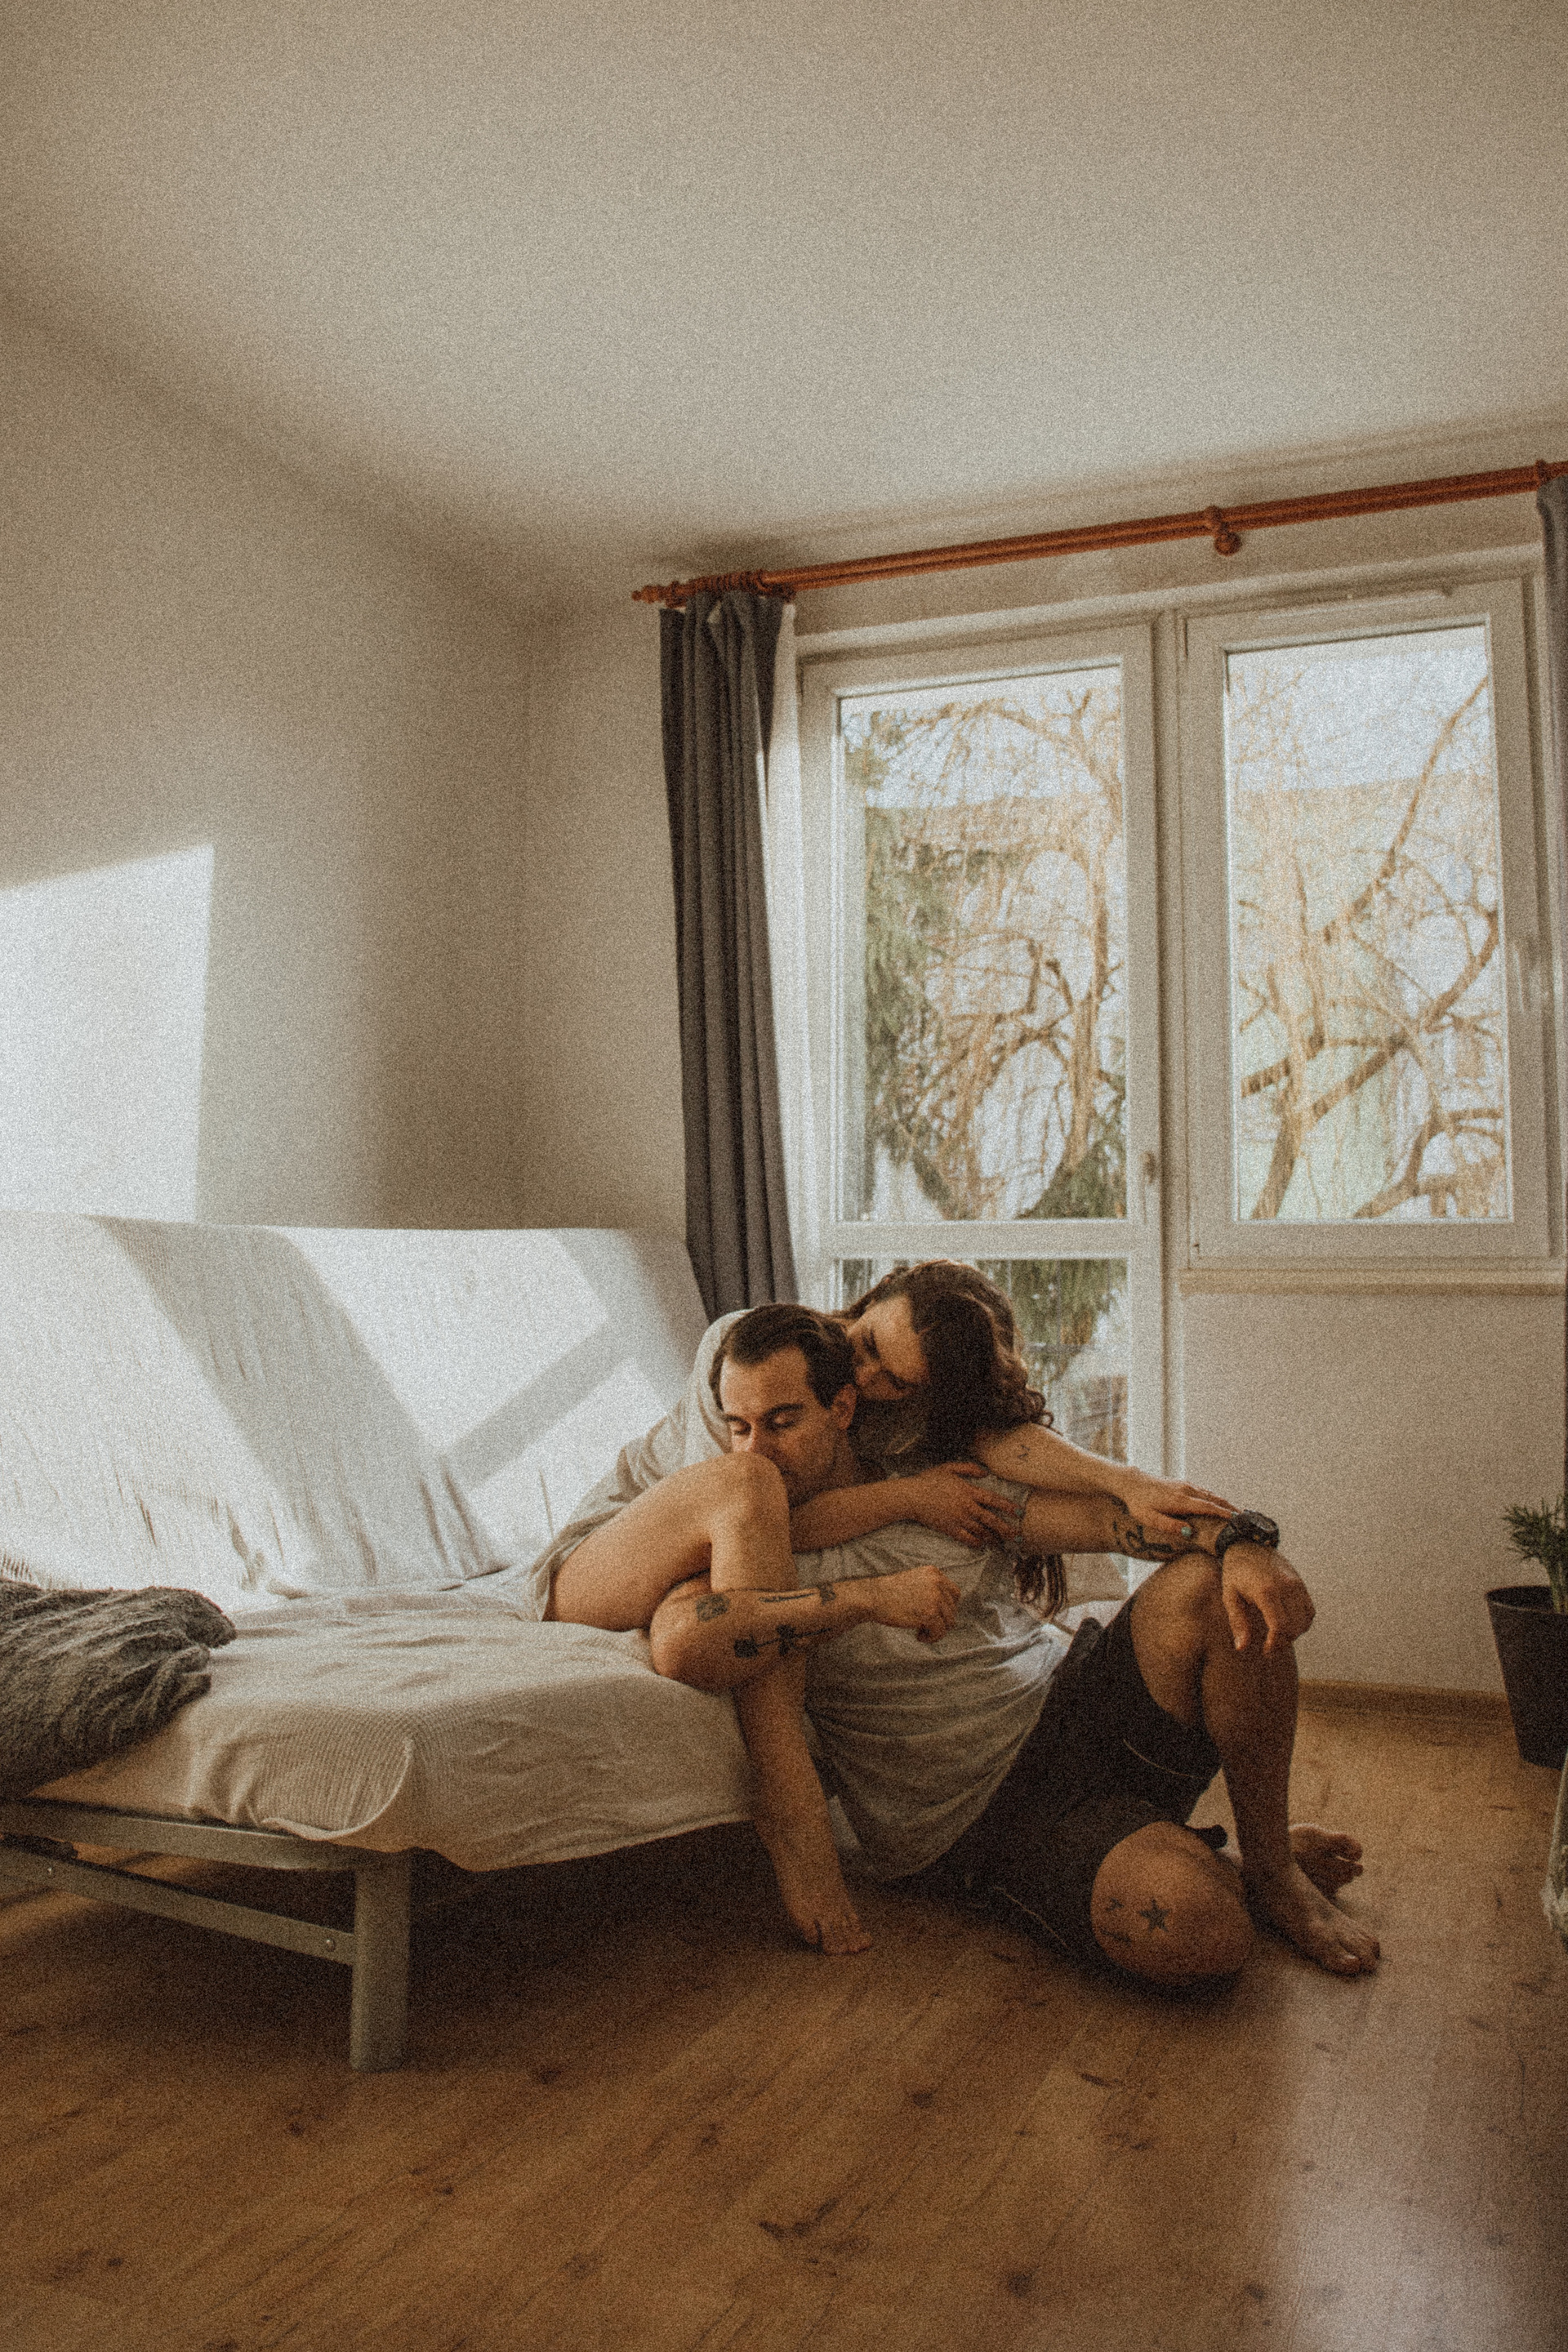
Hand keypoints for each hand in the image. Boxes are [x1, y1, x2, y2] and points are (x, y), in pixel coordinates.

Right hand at [865, 1564, 961, 1642]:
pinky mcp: (929, 1613)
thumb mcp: (915, 1582)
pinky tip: (918, 1636)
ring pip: (949, 1622)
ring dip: (936, 1630)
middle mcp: (937, 1583)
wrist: (873, 1597)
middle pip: (953, 1609)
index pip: (955, 1593)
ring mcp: (935, 1597)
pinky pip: (940, 1632)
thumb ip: (932, 1590)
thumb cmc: (889, 1594)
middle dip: (940, 1621)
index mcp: (934, 1573)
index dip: (947, 1608)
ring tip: (921, 1632)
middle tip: (924, 1626)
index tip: (935, 1615)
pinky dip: (931, 1638)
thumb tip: (948, 1610)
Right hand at [906, 1463, 1025, 1548]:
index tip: (1019, 1512)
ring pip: (981, 1532)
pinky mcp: (950, 1529)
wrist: (911, 1497)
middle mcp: (966, 1507)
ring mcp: (959, 1520)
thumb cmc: (929, 1480)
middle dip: (1006, 1528)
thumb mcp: (949, 1468)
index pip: (993, 1500)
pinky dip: (977, 1542)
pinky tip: (982, 1544)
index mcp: (968, 1491)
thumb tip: (986, 1473)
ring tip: (1002, 1542)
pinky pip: (967, 1539)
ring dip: (993, 1538)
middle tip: (1017, 1535)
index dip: (1008, 1506)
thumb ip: (969, 1468)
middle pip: (991, 1520)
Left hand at [1116, 1468, 1234, 1548]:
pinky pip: (1203, 1491)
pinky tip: (1218, 1503)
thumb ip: (1169, 1526)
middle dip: (1230, 1508)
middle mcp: (1186, 1491)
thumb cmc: (1138, 1504)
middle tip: (1245, 1518)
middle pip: (1214, 1499)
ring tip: (1236, 1512)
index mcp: (1181, 1500)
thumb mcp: (1149, 1518)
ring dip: (1224, 1502)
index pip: (1208, 1507)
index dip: (1223, 1514)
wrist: (1131, 1483)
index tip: (1237, 1520)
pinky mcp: (1182, 1484)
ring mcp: (1185, 1485)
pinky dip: (1215, 1497)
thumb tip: (1189, 1532)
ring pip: (1210, 1494)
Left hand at [1220, 1544, 1313, 1653]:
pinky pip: (1309, 1610)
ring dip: (1294, 1634)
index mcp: (1266, 1591)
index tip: (1266, 1650)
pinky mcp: (1301, 1583)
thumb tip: (1241, 1648)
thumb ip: (1237, 1622)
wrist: (1248, 1544)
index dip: (1275, 1644)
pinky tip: (1289, 1625)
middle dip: (1283, 1642)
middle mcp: (1285, 1587)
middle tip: (1270, 1647)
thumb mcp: (1230, 1596)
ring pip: (1305, 1620)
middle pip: (1294, 1627)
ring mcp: (1296, 1584)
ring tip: (1278, 1636)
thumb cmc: (1235, 1572)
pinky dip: (1303, 1622)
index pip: (1280, 1626)